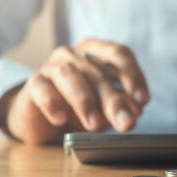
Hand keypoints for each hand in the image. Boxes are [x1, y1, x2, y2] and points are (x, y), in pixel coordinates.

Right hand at [3, 38, 149, 143]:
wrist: (43, 116)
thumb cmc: (81, 105)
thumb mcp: (106, 106)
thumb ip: (123, 104)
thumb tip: (136, 110)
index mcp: (97, 52)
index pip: (119, 53)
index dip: (133, 75)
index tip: (142, 99)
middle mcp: (75, 54)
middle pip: (98, 73)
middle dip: (115, 100)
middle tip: (126, 122)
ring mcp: (51, 66)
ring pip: (70, 76)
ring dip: (85, 101)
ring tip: (95, 124)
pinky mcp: (34, 83)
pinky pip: (41, 88)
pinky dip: (51, 103)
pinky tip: (61, 118)